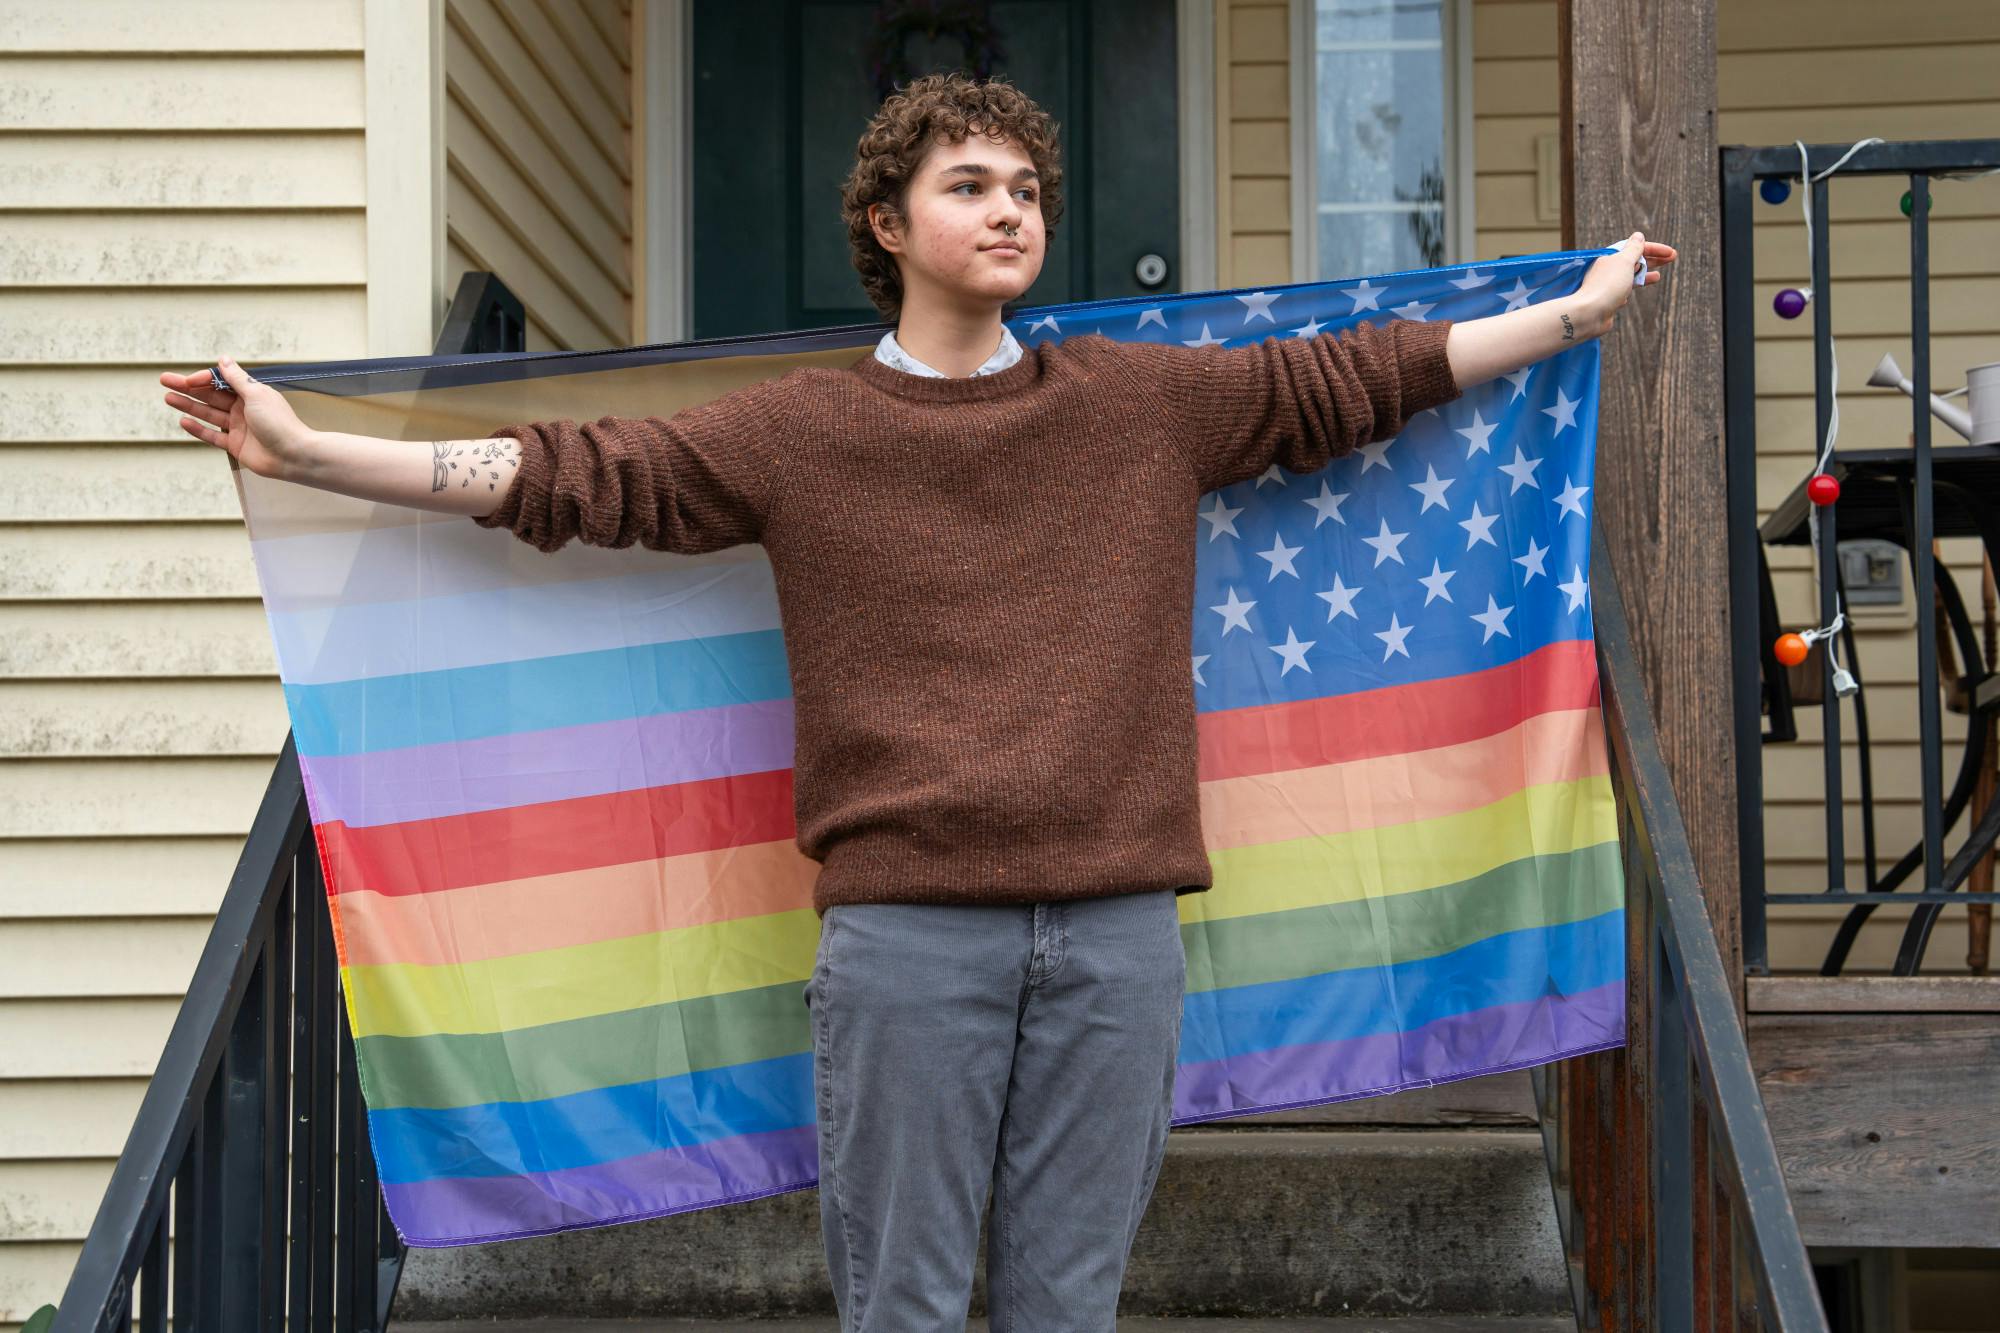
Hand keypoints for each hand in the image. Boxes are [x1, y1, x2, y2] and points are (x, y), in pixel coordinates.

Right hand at [159, 355, 315, 479]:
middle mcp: (244, 409)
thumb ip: (237, 379)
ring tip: (168, 397)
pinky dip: (198, 429)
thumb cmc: (279, 423)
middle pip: (211, 396)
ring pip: (209, 414)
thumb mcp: (256, 395)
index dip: (203, 379)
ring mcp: (239, 427)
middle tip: (165, 381)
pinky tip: (183, 421)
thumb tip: (224, 359)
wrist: (293, 456)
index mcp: (251, 394)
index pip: (221, 382)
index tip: (188, 379)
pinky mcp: (236, 445)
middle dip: (188, 388)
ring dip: (189, 406)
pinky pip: (213, 435)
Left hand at [1575, 231, 1676, 334]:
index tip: (1671, 253)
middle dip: (1653, 260)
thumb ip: (1633, 249)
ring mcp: (1607, 286)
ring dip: (1644, 276)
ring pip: (1629, 277)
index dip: (1654, 249)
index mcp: (1610, 257)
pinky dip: (1628, 291)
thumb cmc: (1608, 286)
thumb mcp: (1624, 262)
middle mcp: (1607, 270)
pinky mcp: (1607, 300)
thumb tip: (1638, 235)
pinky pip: (1621, 292)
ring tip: (1658, 277)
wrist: (1590, 314)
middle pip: (1634, 262)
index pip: (1635, 248)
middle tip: (1672, 258)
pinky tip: (1630, 296)